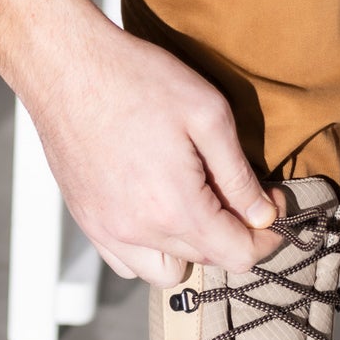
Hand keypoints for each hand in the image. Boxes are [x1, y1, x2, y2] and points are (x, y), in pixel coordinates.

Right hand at [0, 0, 275, 286]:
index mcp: (176, 208)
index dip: (266, 237)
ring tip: (195, 207)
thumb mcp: (208, 114)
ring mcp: (107, 231)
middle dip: (232, 235)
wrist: (65, 67)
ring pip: (165, 272)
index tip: (274, 207)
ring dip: (189, 250)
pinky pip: (127, 262)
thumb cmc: (137, 80)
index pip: (238, 255)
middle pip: (206, 262)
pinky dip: (149, 249)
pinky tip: (155, 211)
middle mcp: (139, 232)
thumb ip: (238, 174)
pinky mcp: (86, 220)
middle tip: (238, 193)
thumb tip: (263, 214)